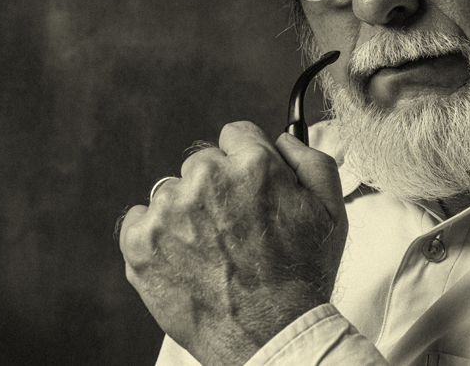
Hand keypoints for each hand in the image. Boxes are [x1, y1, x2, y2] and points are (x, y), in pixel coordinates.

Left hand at [118, 121, 348, 365]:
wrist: (270, 335)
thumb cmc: (301, 276)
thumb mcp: (331, 211)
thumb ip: (310, 159)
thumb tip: (282, 139)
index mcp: (253, 164)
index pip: (236, 134)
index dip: (245, 162)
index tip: (247, 188)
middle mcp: (207, 179)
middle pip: (202, 163)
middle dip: (216, 189)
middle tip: (233, 230)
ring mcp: (169, 211)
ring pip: (172, 192)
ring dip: (186, 213)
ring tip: (211, 252)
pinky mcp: (140, 242)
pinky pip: (138, 219)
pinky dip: (155, 236)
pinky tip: (183, 259)